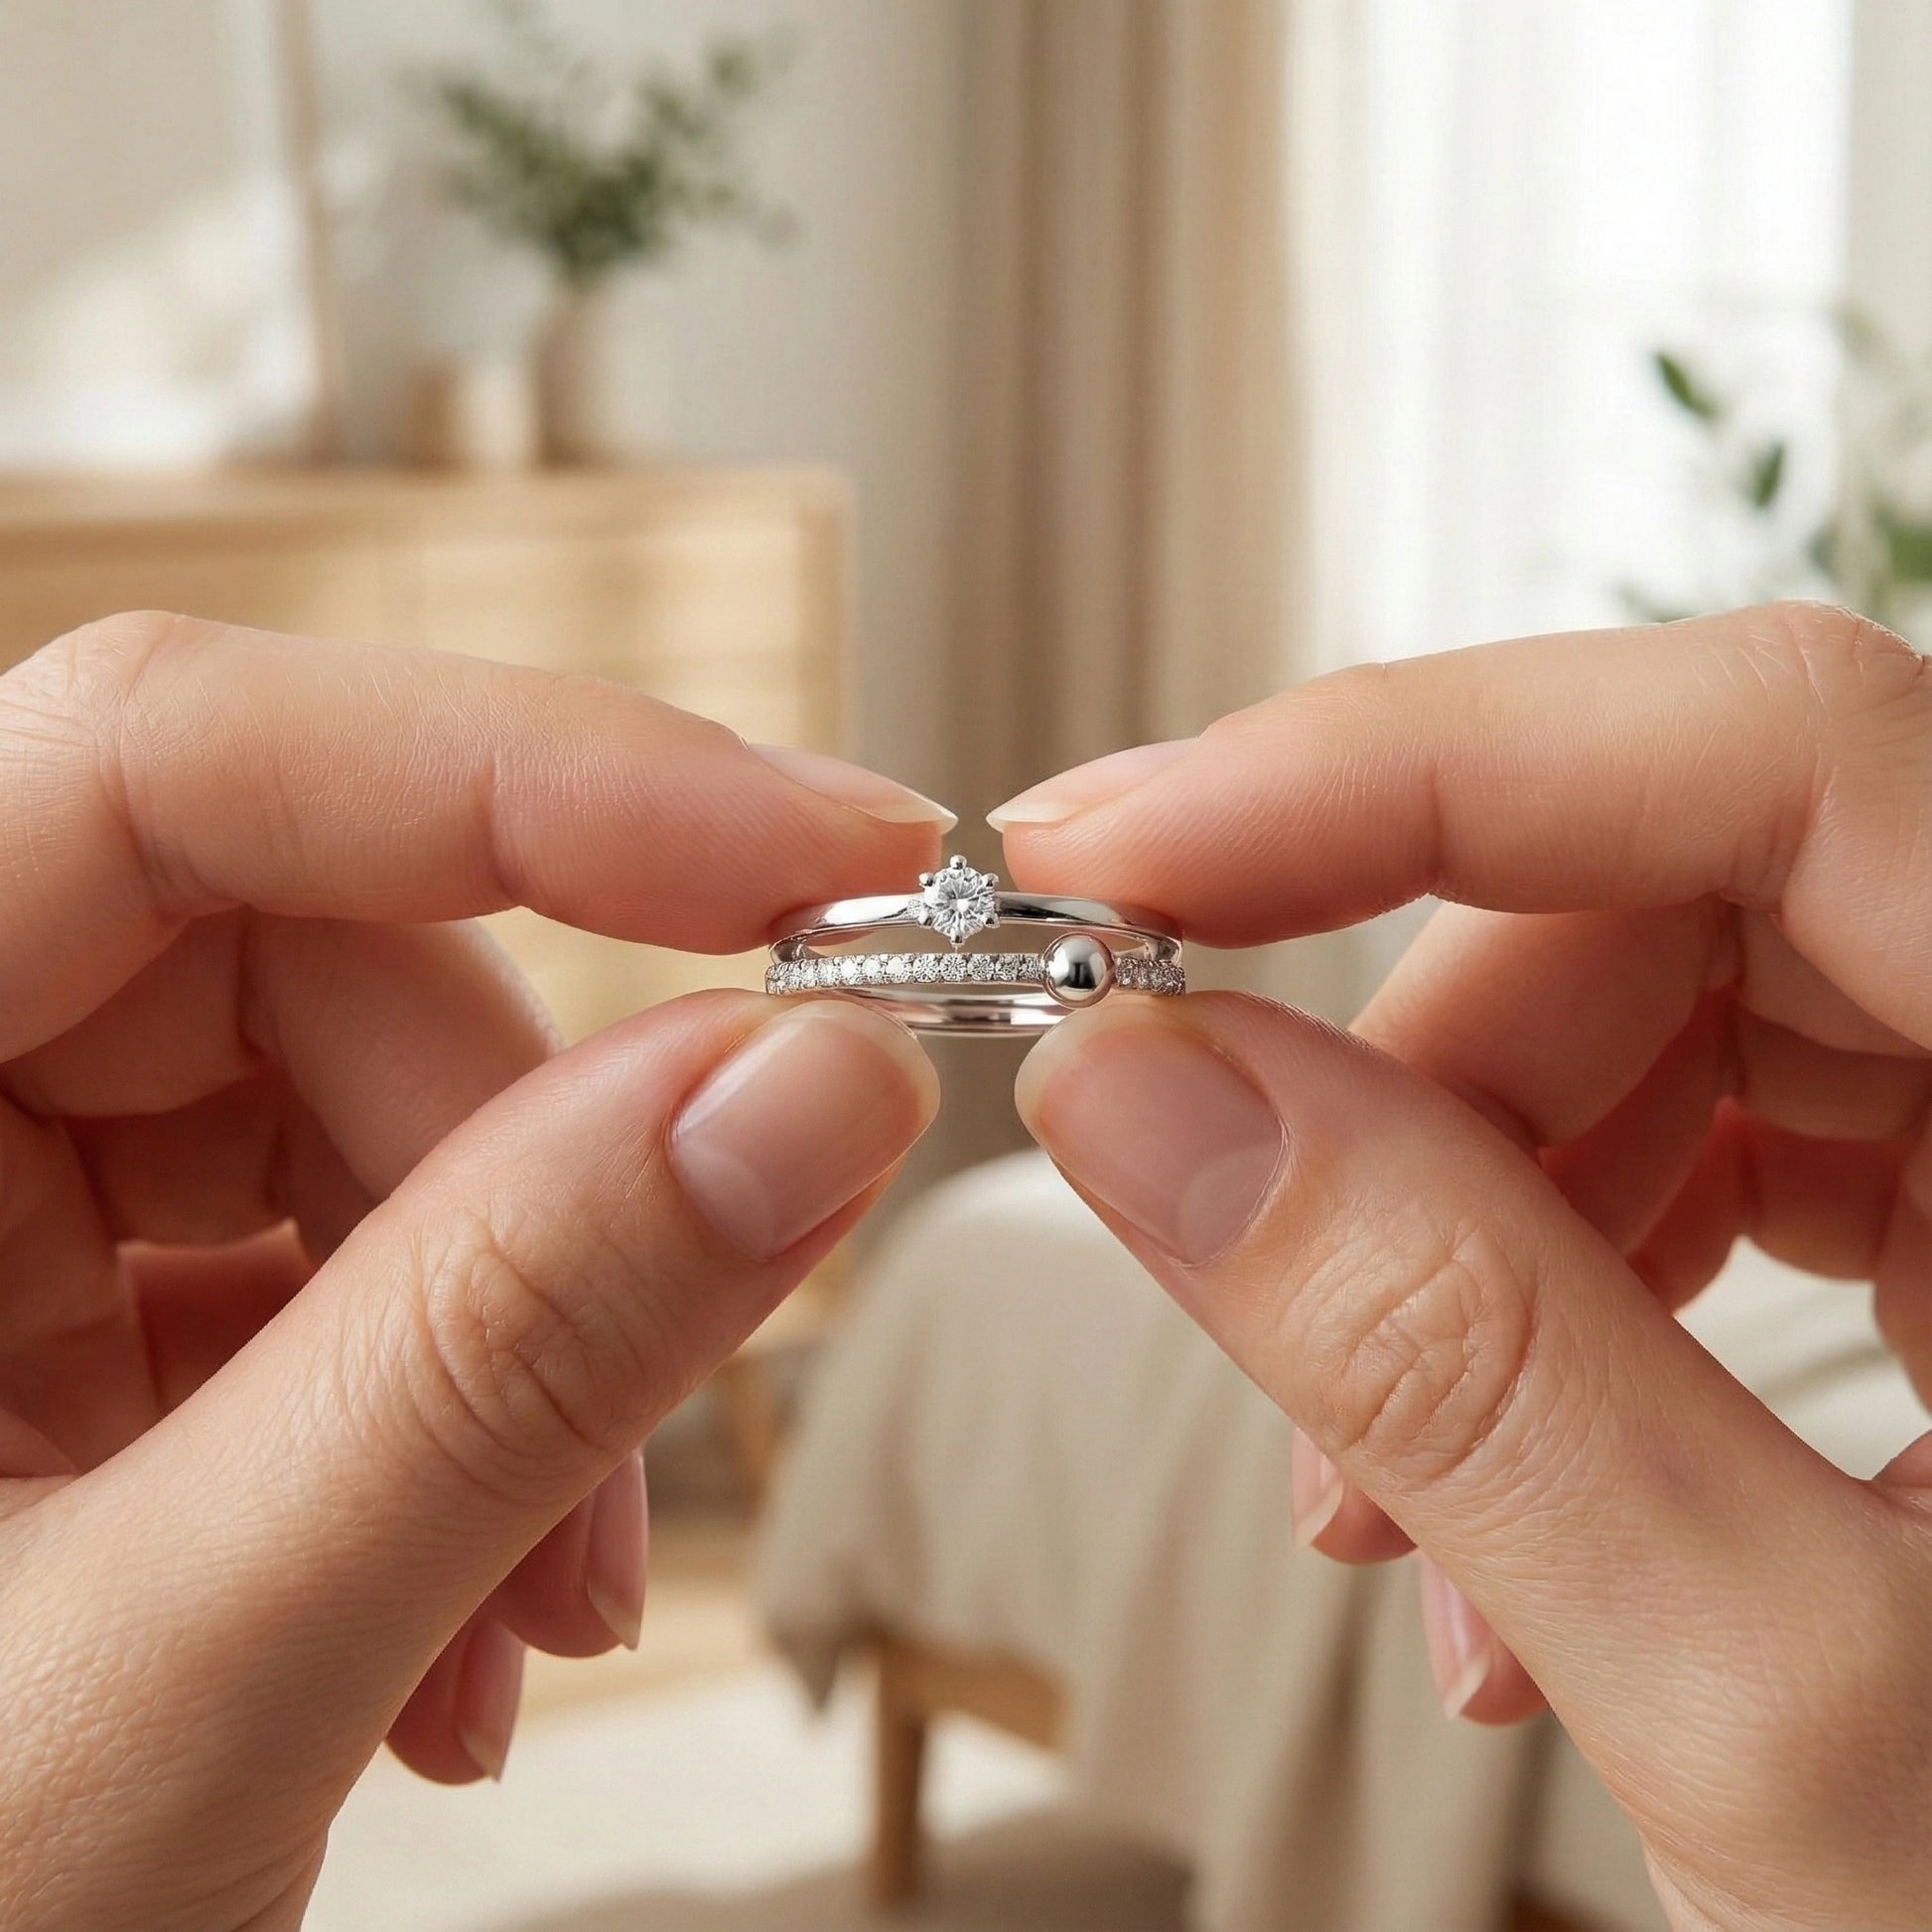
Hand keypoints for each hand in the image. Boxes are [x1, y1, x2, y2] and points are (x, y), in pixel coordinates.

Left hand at [0, 613, 944, 1931]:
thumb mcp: (155, 1688)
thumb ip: (490, 1367)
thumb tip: (801, 1089)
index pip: (163, 761)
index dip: (526, 769)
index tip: (818, 857)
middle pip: (309, 951)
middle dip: (538, 1176)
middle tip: (666, 1384)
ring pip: (365, 1101)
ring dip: (524, 1338)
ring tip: (531, 1610)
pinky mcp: (76, 1304)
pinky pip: (343, 1239)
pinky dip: (466, 1409)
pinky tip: (457, 1613)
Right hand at [1000, 603, 1931, 1930]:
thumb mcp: (1789, 1707)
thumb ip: (1463, 1371)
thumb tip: (1145, 1096)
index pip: (1781, 754)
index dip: (1411, 764)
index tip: (1123, 859)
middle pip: (1674, 887)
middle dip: (1407, 1077)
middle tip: (1216, 1228)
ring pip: (1648, 1009)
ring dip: (1445, 1219)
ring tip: (1378, 1493)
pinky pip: (1686, 1130)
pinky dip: (1527, 1279)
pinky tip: (1488, 1492)